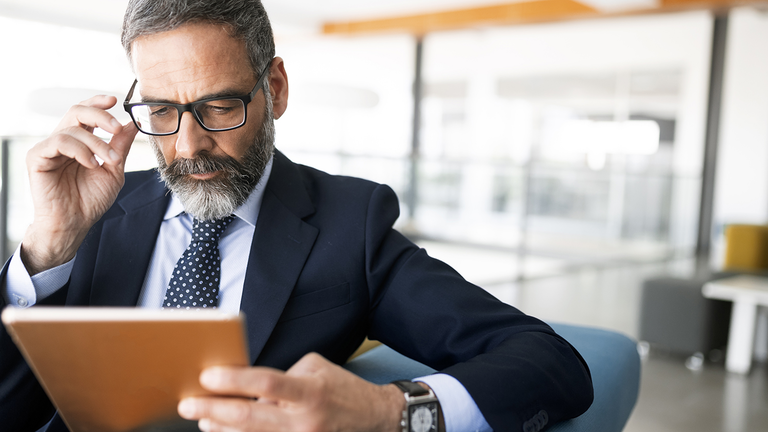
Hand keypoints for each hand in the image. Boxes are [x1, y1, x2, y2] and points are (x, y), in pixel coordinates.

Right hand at [21, 95, 137, 273]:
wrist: (74, 223)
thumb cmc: (90, 200)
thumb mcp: (114, 170)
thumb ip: (121, 147)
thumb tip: (133, 124)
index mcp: (79, 141)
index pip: (86, 113)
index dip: (98, 102)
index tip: (116, 101)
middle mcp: (63, 140)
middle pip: (77, 111)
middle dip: (100, 116)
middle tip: (116, 128)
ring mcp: (48, 148)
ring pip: (72, 128)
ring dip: (97, 143)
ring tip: (109, 161)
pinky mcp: (37, 157)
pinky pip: (58, 141)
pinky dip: (79, 150)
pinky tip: (90, 164)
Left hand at [178, 353, 404, 431]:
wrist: (375, 419)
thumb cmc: (342, 389)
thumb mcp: (316, 369)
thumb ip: (283, 377)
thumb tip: (249, 389)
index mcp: (310, 392)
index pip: (266, 384)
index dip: (234, 381)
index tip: (207, 377)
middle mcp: (304, 421)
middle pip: (250, 419)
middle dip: (214, 411)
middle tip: (188, 405)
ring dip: (222, 430)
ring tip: (203, 419)